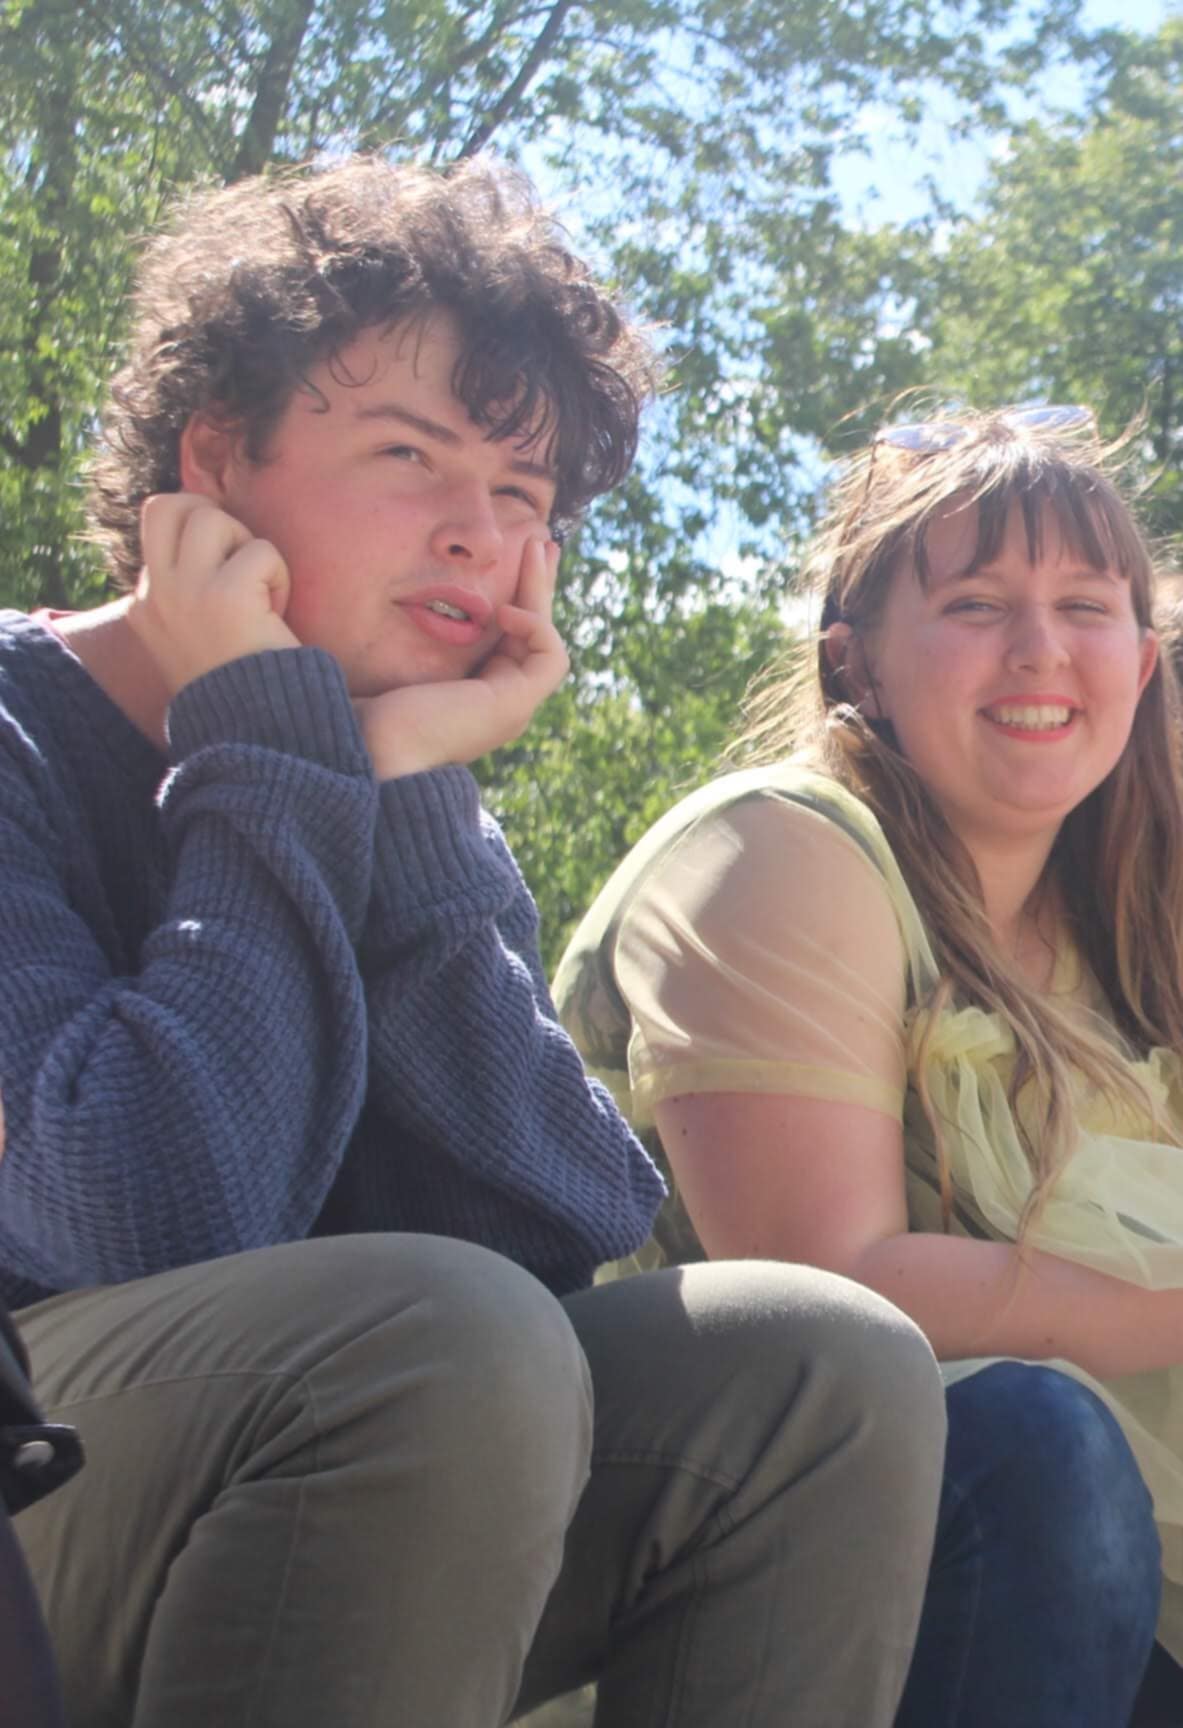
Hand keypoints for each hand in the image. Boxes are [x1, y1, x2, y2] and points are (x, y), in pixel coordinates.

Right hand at [126, 493, 299, 696]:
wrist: (255, 733)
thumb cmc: (238, 686)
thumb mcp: (193, 638)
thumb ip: (188, 593)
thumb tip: (207, 530)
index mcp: (144, 607)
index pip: (156, 526)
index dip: (201, 538)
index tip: (227, 578)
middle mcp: (156, 596)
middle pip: (167, 505)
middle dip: (211, 517)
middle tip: (238, 559)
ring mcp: (185, 593)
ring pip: (211, 518)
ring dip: (247, 544)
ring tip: (259, 589)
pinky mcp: (224, 596)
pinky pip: (260, 551)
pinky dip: (279, 576)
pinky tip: (276, 613)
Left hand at [356, 536, 568, 778]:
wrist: (362, 750)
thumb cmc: (357, 710)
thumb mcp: (379, 658)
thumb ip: (393, 634)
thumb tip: (374, 592)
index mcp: (469, 695)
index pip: (505, 641)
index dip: (512, 599)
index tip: (511, 556)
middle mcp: (496, 703)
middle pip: (530, 636)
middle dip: (538, 586)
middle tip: (540, 541)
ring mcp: (510, 708)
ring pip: (544, 641)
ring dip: (543, 593)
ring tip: (536, 549)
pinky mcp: (514, 706)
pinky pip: (550, 658)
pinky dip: (537, 628)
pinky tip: (507, 610)